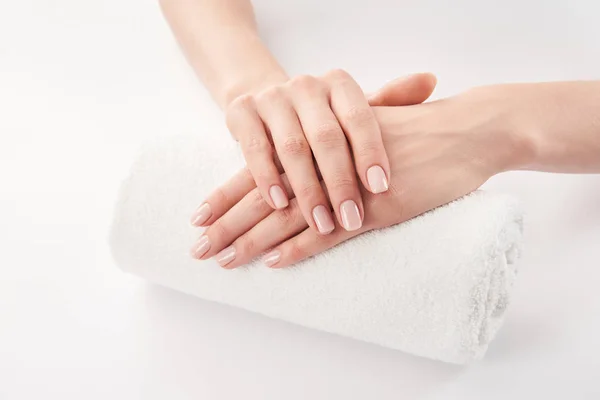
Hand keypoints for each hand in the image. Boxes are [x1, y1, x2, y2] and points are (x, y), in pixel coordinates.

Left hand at [193, 73, 511, 266]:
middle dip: (228, 224)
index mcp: (318, 144)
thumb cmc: (419, 131)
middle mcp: (326, 164)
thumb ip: (333, 149)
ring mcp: (349, 187)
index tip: (199, 216)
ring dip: (255, 241)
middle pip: (265, 197)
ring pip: (290, 217)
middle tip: (198, 249)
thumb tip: (307, 171)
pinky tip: (276, 263)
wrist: (467, 129)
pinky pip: (332, 232)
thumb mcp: (367, 131)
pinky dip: (303, 247)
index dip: (228, 195)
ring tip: (225, 261)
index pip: (260, 170)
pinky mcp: (377, 208)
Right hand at [197, 69, 397, 234]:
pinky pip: (255, 150)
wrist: (267, 99)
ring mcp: (272, 98)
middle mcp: (306, 86)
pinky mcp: (241, 113)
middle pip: (326, 138)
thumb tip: (430, 81)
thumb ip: (390, 102)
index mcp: (339, 85)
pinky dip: (266, 179)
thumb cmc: (322, 116)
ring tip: (321, 223)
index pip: (360, 118)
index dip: (370, 152)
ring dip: (307, 190)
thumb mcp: (354, 110)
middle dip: (339, 183)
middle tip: (351, 220)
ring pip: (291, 148)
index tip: (381, 188)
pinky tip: (278, 205)